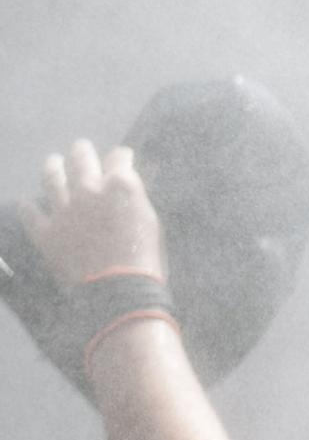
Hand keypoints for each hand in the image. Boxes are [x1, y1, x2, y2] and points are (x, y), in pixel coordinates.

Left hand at [19, 140, 164, 285]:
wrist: (121, 291)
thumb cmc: (146, 260)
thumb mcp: (151, 223)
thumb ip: (136, 199)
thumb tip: (129, 186)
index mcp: (120, 186)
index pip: (119, 159)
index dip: (121, 156)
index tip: (122, 157)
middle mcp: (88, 190)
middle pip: (81, 159)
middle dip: (82, 151)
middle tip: (81, 148)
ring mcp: (64, 209)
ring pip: (52, 177)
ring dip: (52, 166)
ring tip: (53, 161)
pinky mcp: (46, 231)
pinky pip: (29, 212)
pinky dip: (27, 205)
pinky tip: (25, 202)